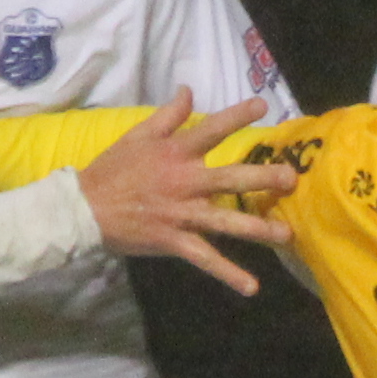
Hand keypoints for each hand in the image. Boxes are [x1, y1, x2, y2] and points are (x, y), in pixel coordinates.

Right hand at [77, 95, 296, 294]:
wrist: (85, 208)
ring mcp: (181, 214)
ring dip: (257, 229)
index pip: (211, 130)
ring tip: (286, 235)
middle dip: (262, 178)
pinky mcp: (174, 240)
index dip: (236, 116)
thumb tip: (189, 90)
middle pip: (229, 178)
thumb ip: (168, 114)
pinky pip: (205, 259)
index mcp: (175, 152)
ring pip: (225, 222)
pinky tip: (251, 287)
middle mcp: (184, 182)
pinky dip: (228, 274)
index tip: (263, 106)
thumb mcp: (138, 135)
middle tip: (291, 179)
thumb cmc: (113, 169)